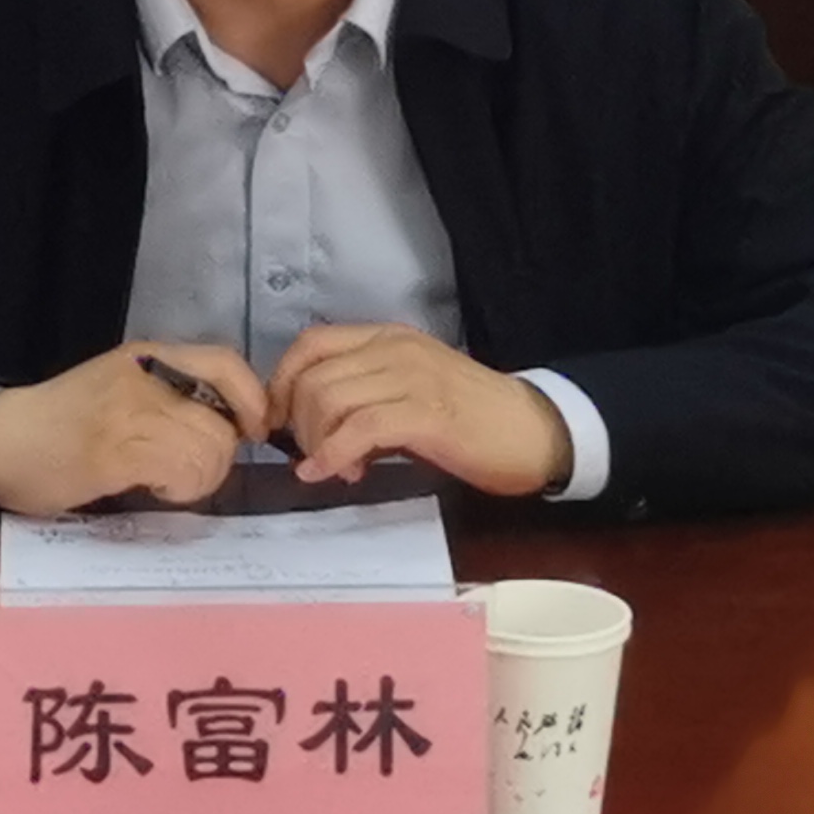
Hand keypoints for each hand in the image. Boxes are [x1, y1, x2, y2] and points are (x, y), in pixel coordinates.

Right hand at [0, 341, 269, 516]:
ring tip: (167, 483)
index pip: (227, 363)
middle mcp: (146, 378)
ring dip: (199, 479)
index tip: (252, 433)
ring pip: (210, 449)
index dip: (252, 401)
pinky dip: (180, 489)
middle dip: (220, 458)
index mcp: (148, 358)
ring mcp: (132, 412)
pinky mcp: (118, 450)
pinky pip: (182, 470)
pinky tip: (154, 489)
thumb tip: (225, 426)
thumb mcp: (119, 389)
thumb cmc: (55, 423)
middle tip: (188, 474)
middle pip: (225, 422)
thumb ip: (167, 397)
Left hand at [267, 324, 570, 496]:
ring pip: (329, 398)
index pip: (311, 343)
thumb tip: (318, 429)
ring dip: (318, 442)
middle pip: (312, 375)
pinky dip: (333, 455)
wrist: (535, 430)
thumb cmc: (473, 418)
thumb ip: (367, 398)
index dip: (282, 382)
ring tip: (337, 468)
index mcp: (388, 339)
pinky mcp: (426, 413)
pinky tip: (330, 474)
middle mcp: (395, 349)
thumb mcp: (411, 393)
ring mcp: (411, 377)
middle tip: (316, 455)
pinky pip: (360, 429)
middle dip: (298, 422)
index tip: (278, 422)